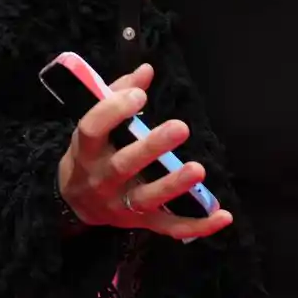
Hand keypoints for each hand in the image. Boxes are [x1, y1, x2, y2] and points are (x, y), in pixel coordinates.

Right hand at [56, 63, 233, 241]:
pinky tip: (223, 215)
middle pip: (124, 165)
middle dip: (152, 147)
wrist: (74, 202)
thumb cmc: (92, 152)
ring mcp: (121, 204)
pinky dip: (197, 225)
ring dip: (174, 186)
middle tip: (181, 127)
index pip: (92, 129)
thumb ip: (119, 94)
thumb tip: (147, 70)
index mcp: (86, 150)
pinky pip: (170, 228)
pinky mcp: (141, 222)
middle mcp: (101, 179)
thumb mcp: (95, 125)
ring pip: (148, 199)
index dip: (113, 111)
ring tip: (198, 169)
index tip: (139, 95)